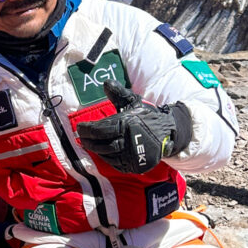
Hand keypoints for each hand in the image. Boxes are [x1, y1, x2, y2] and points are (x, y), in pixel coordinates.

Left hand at [76, 80, 190, 174]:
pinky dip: (107, 158)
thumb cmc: (146, 117)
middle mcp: (129, 140)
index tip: (79, 128)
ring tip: (90, 144)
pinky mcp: (135, 165)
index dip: (86, 130)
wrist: (168, 132)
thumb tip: (106, 82)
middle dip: (88, 141)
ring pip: (107, 155)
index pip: (99, 130)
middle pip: (100, 144)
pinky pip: (115, 164)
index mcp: (127, 124)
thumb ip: (119, 93)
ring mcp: (132, 155)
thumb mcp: (133, 102)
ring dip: (96, 150)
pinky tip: (103, 152)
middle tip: (81, 138)